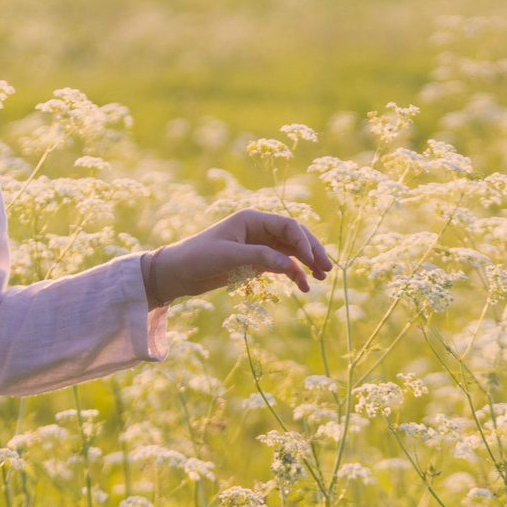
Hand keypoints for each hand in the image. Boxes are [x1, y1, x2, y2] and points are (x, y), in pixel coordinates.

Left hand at [142, 209, 334, 308]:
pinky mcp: (257, 260)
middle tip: (327, 268)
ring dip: (307, 263)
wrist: (179, 272)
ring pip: (292, 251)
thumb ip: (260, 258)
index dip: (303, 242)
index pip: (287, 226)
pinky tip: (303, 287)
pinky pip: (282, 265)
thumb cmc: (198, 257)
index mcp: (253, 219)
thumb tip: (290, 264)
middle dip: (312, 251)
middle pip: (295, 236)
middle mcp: (259, 229)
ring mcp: (260, 245)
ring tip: (322, 277)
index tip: (311, 260)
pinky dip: (294, 274)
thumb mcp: (228, 257)